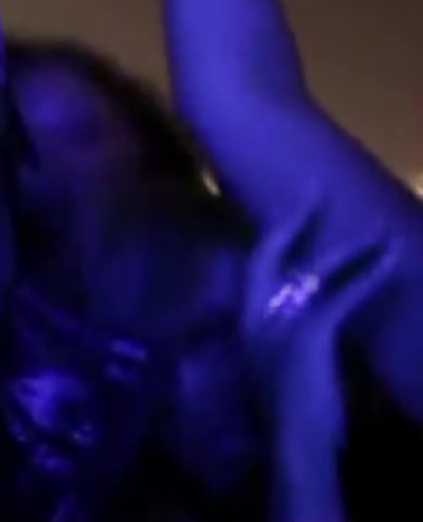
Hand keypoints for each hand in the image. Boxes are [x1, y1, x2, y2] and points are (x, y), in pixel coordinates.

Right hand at [239, 195, 397, 450]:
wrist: (290, 444)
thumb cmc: (284, 417)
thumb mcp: (272, 369)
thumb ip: (276, 337)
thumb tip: (291, 316)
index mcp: (245, 322)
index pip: (254, 267)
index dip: (273, 238)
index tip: (290, 210)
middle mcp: (256, 313)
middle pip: (274, 254)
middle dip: (297, 221)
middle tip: (317, 192)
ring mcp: (281, 319)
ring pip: (318, 271)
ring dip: (352, 249)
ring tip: (382, 234)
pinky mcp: (312, 329)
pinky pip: (346, 291)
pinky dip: (371, 273)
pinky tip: (392, 259)